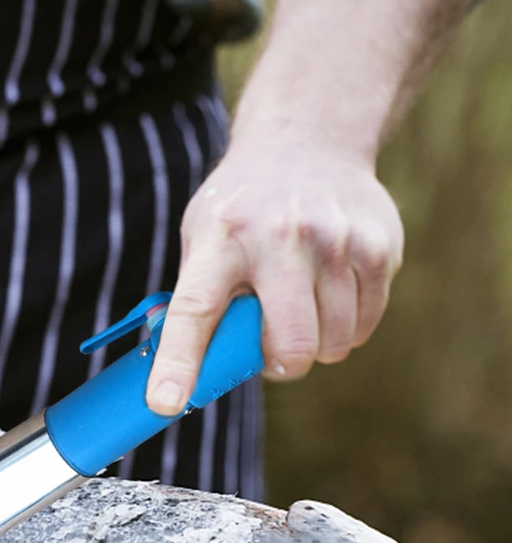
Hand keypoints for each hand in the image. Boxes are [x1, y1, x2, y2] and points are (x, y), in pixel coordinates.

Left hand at [146, 128, 403, 414]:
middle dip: (281, 364)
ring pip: (334, 344)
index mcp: (220, 239)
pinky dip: (345, 325)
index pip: (195, 310)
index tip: (163, 403)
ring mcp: (336, 241)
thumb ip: (194, 301)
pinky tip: (329, 290)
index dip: (179, 363)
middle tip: (271, 347)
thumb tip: (171, 377)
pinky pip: (364, 326)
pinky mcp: (379, 247)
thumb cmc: (241, 208)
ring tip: (299, 305)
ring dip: (315, 344)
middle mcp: (281, 238)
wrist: (308, 139)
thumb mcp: (202, 238)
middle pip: (292, 345)